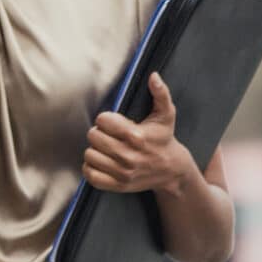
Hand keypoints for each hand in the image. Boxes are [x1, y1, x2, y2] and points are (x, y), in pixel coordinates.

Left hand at [83, 72, 196, 194]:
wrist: (171, 170)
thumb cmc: (164, 139)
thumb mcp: (166, 114)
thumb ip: (160, 93)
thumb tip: (153, 77)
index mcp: (136, 136)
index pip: (103, 120)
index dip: (105, 118)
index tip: (112, 122)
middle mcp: (128, 155)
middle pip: (94, 137)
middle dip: (99, 132)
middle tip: (107, 134)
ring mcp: (122, 172)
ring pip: (90, 155)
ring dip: (94, 149)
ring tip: (104, 147)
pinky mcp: (118, 185)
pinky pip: (91, 175)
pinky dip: (91, 167)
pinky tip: (100, 161)